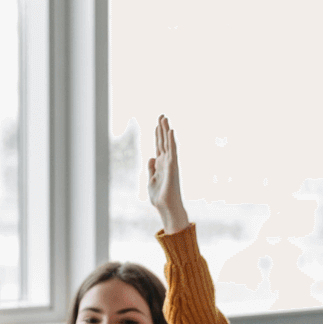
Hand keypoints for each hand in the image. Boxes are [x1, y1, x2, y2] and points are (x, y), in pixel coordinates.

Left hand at [147, 114, 189, 234]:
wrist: (166, 208)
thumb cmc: (160, 197)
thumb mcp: (151, 181)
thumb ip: (151, 168)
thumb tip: (151, 157)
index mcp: (160, 165)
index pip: (158, 146)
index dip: (157, 135)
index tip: (157, 124)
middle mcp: (166, 162)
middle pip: (163, 141)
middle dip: (162, 128)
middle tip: (162, 115)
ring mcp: (170, 163)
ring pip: (168, 143)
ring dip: (166, 130)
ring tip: (164, 118)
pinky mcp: (172, 167)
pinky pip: (172, 151)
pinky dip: (171, 141)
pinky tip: (170, 131)